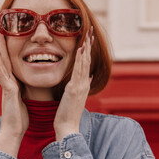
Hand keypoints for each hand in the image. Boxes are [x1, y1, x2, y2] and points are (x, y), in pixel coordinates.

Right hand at [0, 30, 28, 156]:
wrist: (14, 130)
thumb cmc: (19, 118)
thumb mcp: (21, 101)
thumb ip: (19, 92)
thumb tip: (20, 87)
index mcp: (12, 84)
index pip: (8, 64)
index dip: (5, 52)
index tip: (3, 40)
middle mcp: (7, 83)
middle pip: (2, 61)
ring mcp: (6, 86)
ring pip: (0, 65)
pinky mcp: (8, 91)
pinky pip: (3, 75)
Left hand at [53, 26, 93, 140]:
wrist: (68, 127)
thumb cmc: (68, 114)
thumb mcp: (75, 98)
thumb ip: (81, 86)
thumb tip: (88, 77)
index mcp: (83, 85)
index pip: (86, 64)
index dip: (88, 51)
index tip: (88, 39)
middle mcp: (84, 83)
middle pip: (87, 60)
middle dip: (89, 45)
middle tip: (90, 31)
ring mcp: (80, 86)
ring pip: (85, 63)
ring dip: (86, 48)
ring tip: (88, 35)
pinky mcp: (74, 89)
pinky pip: (78, 71)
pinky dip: (80, 59)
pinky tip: (81, 49)